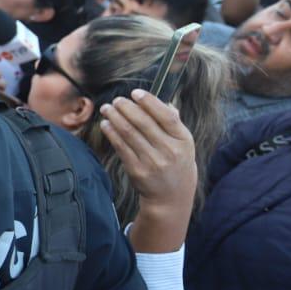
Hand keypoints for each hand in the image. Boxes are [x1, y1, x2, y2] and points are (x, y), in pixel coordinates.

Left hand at [100, 89, 196, 251]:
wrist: (172, 196)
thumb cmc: (176, 163)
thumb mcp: (184, 144)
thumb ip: (174, 123)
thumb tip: (162, 102)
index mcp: (183, 140)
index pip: (165, 116)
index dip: (149, 102)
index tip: (135, 93)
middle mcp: (169, 151)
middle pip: (143, 122)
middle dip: (126, 107)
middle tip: (116, 100)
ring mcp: (153, 162)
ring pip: (129, 133)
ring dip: (115, 117)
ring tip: (106, 108)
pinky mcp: (137, 170)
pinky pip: (120, 147)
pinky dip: (111, 133)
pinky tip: (106, 124)